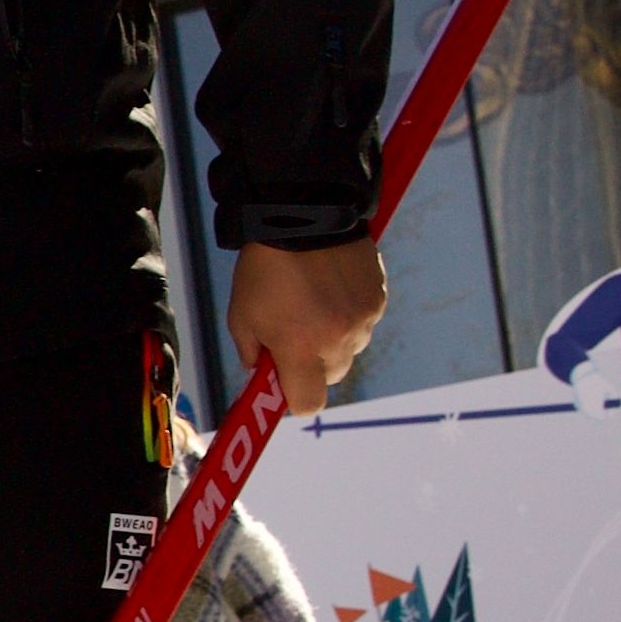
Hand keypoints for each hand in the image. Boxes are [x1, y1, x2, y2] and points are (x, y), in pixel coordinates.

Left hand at [228, 241, 385, 413]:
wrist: (303, 218)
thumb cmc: (264, 270)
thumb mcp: (242, 315)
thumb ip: (252, 353)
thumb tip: (263, 373)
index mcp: (300, 348)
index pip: (308, 402)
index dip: (295, 401)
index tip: (284, 388)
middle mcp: (337, 339)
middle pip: (331, 377)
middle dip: (312, 367)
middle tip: (293, 339)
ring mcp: (362, 320)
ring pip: (350, 349)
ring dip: (333, 340)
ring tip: (311, 305)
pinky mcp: (378, 300)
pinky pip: (364, 323)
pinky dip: (348, 316)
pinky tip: (329, 290)